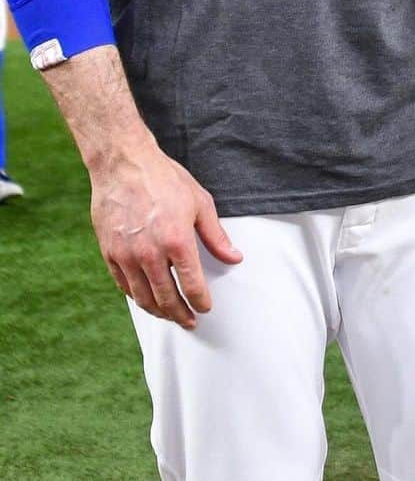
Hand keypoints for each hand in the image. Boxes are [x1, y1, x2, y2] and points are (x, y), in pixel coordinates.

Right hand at [89, 141, 241, 328]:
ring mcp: (127, 256)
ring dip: (159, 311)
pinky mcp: (110, 254)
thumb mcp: (199, 202)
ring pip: (144, 297)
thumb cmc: (165, 179)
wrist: (124, 164)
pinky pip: (124, 285)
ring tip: (170, 315)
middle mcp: (150, 254)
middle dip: (181, 314)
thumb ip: (216, 236)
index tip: (206, 308)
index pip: (192, 284)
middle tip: (190, 321)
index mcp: (177, 240)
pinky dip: (137, 296)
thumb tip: (234, 258)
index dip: (201, 301)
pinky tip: (147, 298)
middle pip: (167, 298)